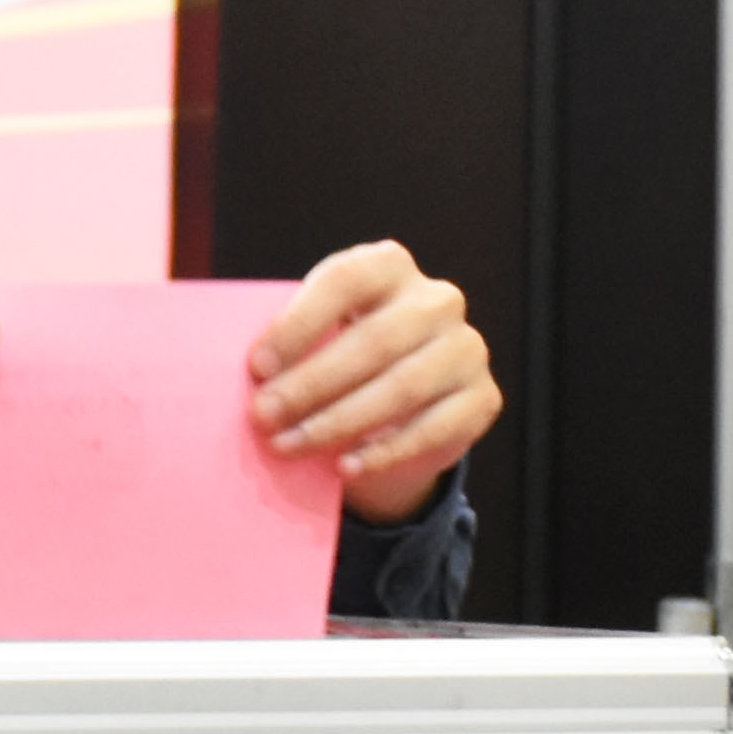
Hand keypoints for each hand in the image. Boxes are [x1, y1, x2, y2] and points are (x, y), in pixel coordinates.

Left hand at [250, 240, 493, 521]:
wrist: (402, 409)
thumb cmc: (341, 362)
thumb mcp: (318, 339)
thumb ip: (291, 346)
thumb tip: (251, 379)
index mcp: (389, 266)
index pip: (345, 281)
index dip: (300, 322)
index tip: (257, 366)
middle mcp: (436, 300)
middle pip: (373, 341)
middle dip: (311, 383)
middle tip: (264, 416)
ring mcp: (465, 347)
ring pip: (401, 387)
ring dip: (338, 422)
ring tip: (290, 445)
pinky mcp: (482, 397)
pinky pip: (432, 428)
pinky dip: (384, 451)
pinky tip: (345, 467)